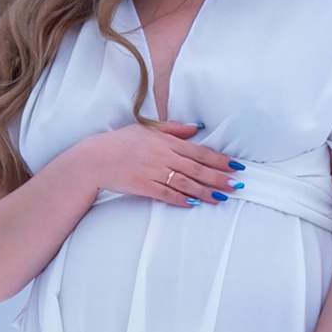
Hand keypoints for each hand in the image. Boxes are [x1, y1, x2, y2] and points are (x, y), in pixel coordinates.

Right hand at [91, 120, 240, 209]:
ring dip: (205, 191)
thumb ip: (174, 129)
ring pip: (185, 183)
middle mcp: (163, 157)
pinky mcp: (143, 186)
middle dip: (218, 177)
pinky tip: (194, 204)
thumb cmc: (121, 141)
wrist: (95, 158)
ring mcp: (153, 172)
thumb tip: (197, 127)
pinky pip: (166, 194)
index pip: (199, 152)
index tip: (235, 166)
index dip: (219, 159)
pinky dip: (180, 199)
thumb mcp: (148, 128)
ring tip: (222, 197)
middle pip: (196, 169)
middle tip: (236, 185)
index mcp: (166, 142)